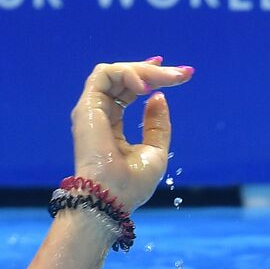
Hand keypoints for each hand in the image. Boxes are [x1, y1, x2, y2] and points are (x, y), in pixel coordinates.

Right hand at [70, 58, 193, 210]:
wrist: (112, 198)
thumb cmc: (131, 184)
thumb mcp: (155, 150)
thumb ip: (156, 124)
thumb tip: (158, 96)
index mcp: (112, 126)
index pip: (128, 92)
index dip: (151, 78)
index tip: (179, 75)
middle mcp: (100, 114)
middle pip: (124, 79)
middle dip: (154, 71)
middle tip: (182, 74)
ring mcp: (92, 109)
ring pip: (115, 72)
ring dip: (144, 70)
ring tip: (168, 79)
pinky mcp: (87, 106)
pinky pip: (105, 74)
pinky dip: (128, 73)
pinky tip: (146, 87)